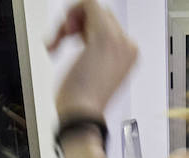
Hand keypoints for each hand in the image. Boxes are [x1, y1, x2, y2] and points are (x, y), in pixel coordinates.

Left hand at [48, 0, 137, 118]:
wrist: (82, 115)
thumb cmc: (82, 102)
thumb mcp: (92, 71)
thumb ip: (93, 50)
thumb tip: (79, 31)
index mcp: (128, 56)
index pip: (108, 26)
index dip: (84, 30)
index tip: (70, 44)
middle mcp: (127, 46)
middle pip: (100, 15)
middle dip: (77, 24)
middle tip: (63, 42)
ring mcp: (118, 41)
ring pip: (93, 9)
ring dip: (71, 21)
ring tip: (59, 40)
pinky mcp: (104, 36)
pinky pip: (88, 3)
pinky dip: (70, 13)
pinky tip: (61, 35)